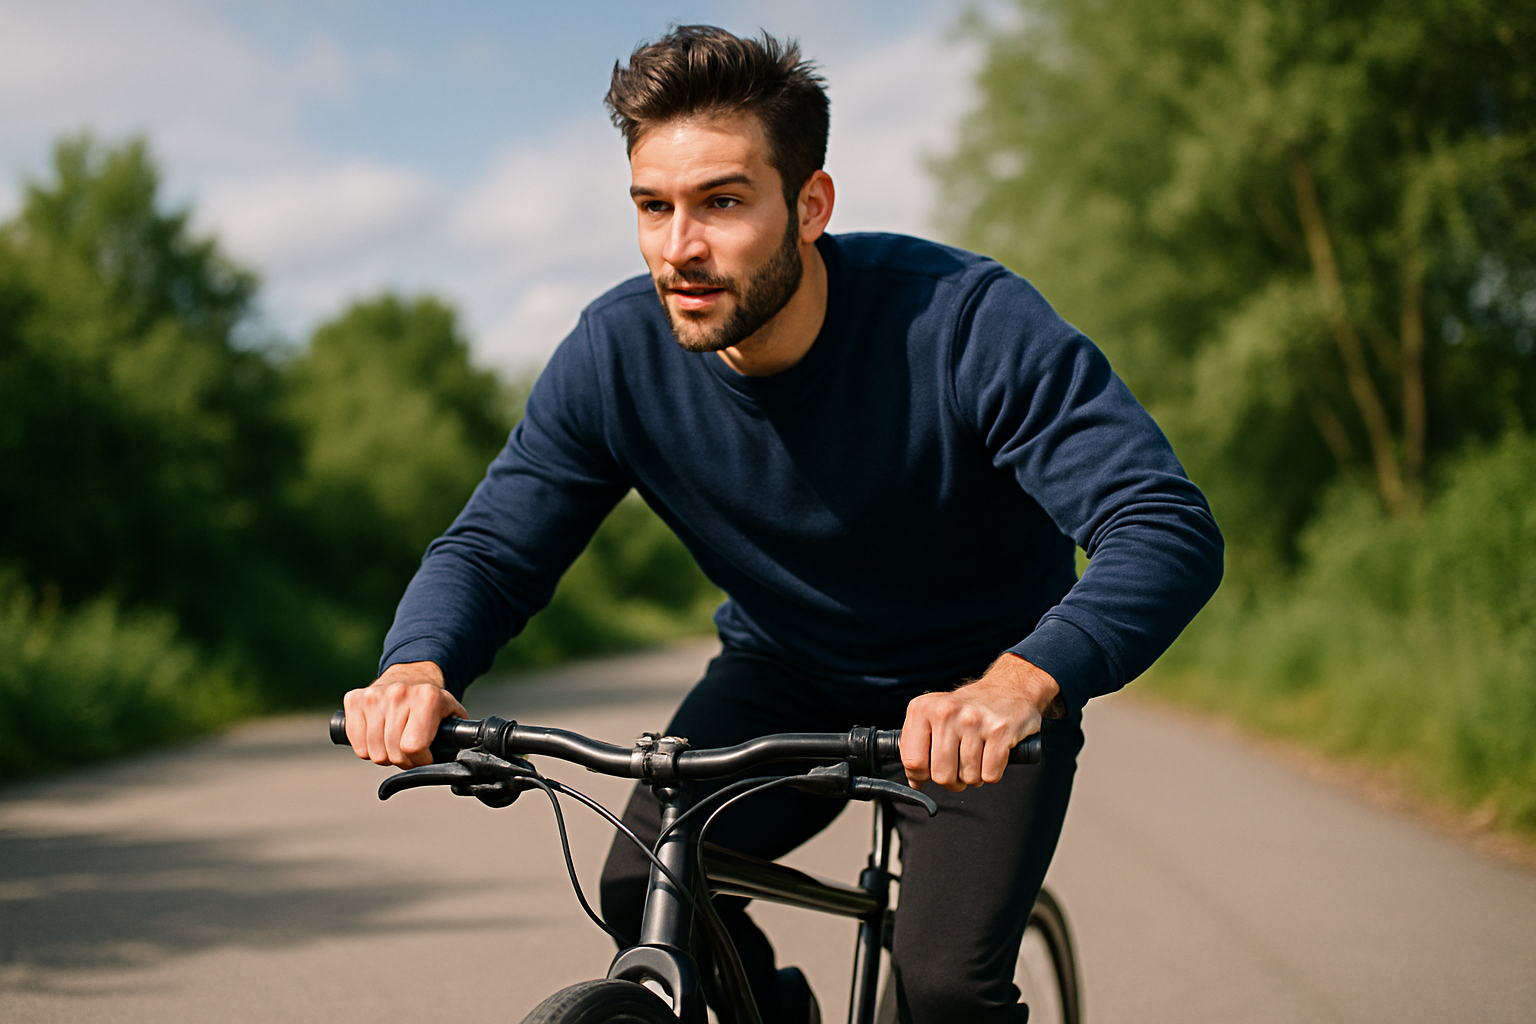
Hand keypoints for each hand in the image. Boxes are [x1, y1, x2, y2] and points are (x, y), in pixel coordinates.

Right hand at [342, 661, 466, 767]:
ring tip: (395, 743)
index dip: (420, 759)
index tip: (425, 755)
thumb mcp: (453, 715)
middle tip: (410, 751)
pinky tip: (379, 736)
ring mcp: (373, 695)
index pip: (413, 747)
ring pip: (372, 752)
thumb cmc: (433, 703)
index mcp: (427, 697)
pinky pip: (356, 744)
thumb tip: (457, 758)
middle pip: (393, 753)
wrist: (411, 675)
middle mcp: (399, 693)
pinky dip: (367, 748)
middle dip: (404, 760)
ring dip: (385, 755)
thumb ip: (457, 736)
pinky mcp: (354, 699)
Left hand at [899, 654, 1060, 791]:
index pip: (913, 761)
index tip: (930, 773)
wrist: (1008, 687)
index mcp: (923, 709)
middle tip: (959, 766)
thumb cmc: (968, 708)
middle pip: (941, 775)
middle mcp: (946, 712)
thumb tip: (915, 781)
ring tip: (977, 755)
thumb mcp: (934, 717)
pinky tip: (992, 755)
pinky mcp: (1000, 730)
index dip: (921, 776)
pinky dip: (992, 773)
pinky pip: (990, 775)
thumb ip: (918, 746)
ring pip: (968, 778)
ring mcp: (974, 721)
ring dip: (974, 776)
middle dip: (952, 780)